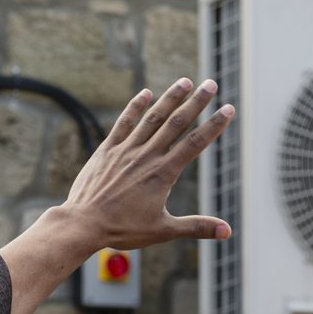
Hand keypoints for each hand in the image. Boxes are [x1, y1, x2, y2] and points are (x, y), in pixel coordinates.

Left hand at [62, 79, 235, 249]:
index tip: (229, 109)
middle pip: (177, 123)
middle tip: (211, 84)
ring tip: (185, 81)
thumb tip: (228, 232)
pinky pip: (124, 123)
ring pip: (153, 118)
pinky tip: (146, 93)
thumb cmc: (123, 230)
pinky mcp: (108, 149)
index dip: (214, 125)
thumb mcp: (164, 230)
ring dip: (170, 98)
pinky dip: (136, 107)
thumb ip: (197, 227)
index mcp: (163, 174)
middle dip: (196, 102)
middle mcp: (147, 156)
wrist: (84, 223)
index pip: (195, 143)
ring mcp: (126, 150)